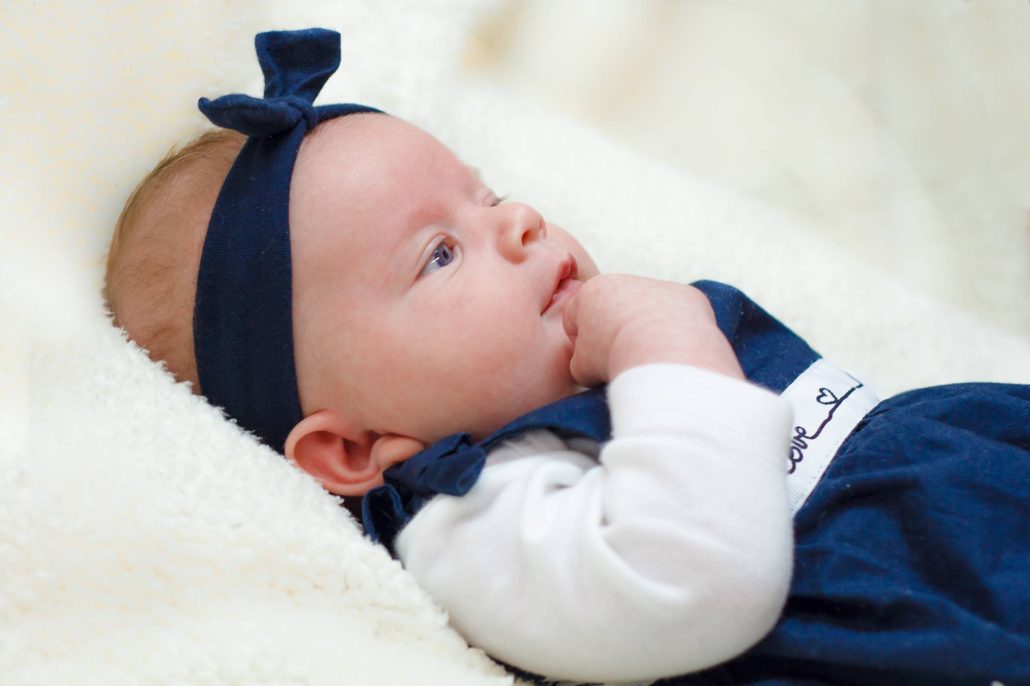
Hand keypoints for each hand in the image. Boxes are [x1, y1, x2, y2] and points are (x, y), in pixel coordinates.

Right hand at [562, 275, 743, 386]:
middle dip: (616, 333)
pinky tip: (674, 352)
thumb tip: (592, 363)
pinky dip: (676, 334)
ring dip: (647, 332)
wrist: (661, 354)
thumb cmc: (615, 359)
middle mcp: (627, 281)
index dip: (582, 343)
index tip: (592, 361)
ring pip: (649, 311)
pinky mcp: (689, 297)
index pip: (577, 317)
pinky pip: (679, 318)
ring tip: (650, 360)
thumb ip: (581, 359)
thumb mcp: (581, 367)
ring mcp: (660, 287)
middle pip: (615, 310)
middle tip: (622, 360)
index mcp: (593, 292)